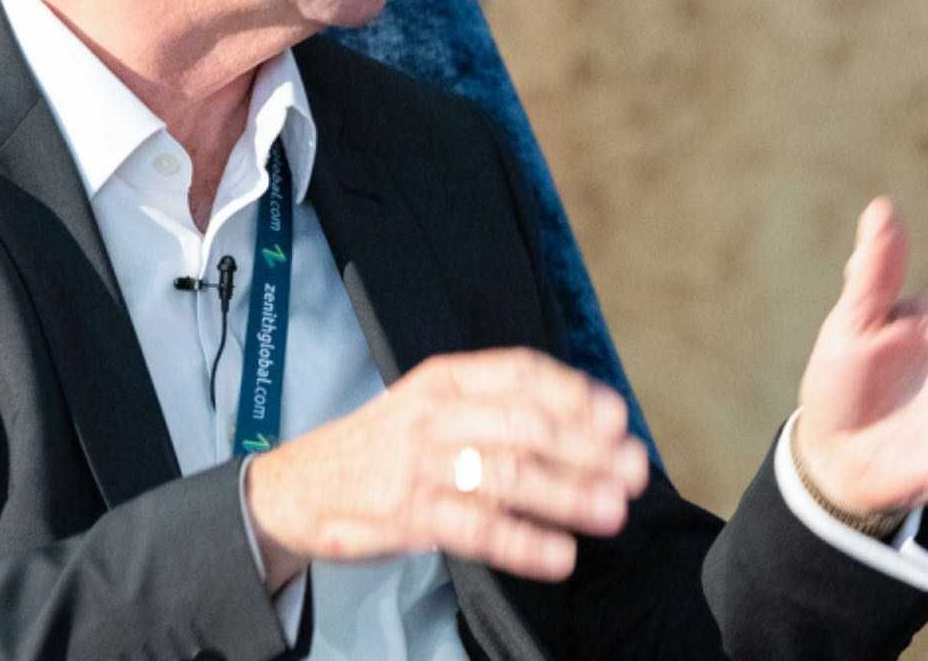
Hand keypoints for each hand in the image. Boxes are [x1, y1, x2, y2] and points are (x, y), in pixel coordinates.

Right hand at [243, 348, 649, 588]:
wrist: (294, 485)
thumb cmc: (380, 445)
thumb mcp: (428, 404)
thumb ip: (493, 407)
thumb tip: (585, 423)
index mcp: (444, 379)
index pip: (519, 374)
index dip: (573, 393)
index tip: (616, 416)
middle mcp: (433, 415)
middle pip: (523, 425)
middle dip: (585, 448)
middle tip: (633, 469)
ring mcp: (418, 466)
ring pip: (505, 476)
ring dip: (566, 494)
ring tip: (612, 511)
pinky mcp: (406, 517)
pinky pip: (474, 530)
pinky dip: (521, 543)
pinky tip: (559, 554)